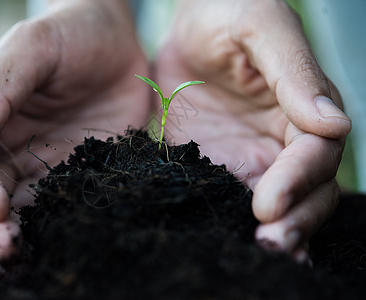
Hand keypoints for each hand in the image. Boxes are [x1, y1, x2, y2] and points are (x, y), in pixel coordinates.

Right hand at [0, 0, 149, 262]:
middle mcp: (11, 153)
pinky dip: (50, 230)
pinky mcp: (81, 177)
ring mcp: (46, 169)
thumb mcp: (32, 49)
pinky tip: (54, 244)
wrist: (120, 43)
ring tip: (16, 253)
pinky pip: (59, 210)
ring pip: (14, 214)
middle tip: (2, 242)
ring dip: (10, 238)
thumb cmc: (72, 35)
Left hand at [154, 0, 350, 260]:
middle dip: (294, 220)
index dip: (298, 180)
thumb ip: (294, 72)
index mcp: (304, 106)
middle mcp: (284, 138)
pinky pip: (232, 197)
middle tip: (271, 244)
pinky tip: (227, 241)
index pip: (315, 153)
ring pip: (276, 203)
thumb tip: (333, 122)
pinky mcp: (219, 163)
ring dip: (274, 232)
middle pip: (306, 189)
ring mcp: (252, 154)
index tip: (269, 204)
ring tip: (259, 255)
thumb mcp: (261, 27)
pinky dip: (234, 221)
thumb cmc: (228, 13)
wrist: (188, 26)